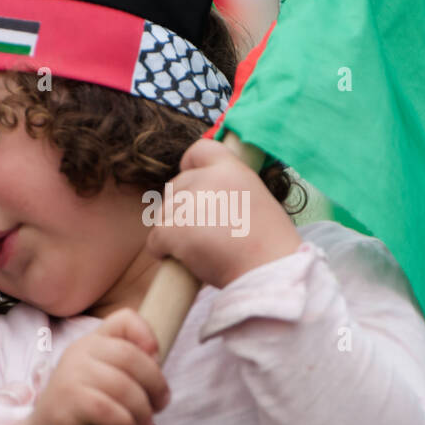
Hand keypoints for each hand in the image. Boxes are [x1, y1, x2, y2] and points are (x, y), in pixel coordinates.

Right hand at [26, 309, 170, 424]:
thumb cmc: (87, 412)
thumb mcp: (110, 383)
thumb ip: (132, 369)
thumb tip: (157, 361)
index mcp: (93, 341)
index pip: (125, 319)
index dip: (148, 336)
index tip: (157, 362)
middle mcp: (79, 352)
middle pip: (130, 356)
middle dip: (155, 383)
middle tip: (159, 406)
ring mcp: (69, 375)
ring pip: (121, 385)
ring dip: (142, 409)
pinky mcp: (65, 402)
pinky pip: (105, 408)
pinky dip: (124, 422)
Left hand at [144, 138, 302, 289]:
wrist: (269, 275)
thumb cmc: (269, 248)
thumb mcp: (257, 201)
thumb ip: (230, 191)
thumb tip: (203, 199)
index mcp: (233, 170)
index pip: (200, 150)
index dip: (190, 166)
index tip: (192, 184)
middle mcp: (209, 179)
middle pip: (176, 186)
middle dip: (180, 209)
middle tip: (199, 233)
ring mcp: (190, 203)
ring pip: (163, 214)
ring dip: (172, 232)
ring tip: (197, 251)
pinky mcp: (175, 229)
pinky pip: (155, 239)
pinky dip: (162, 252)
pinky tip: (182, 262)